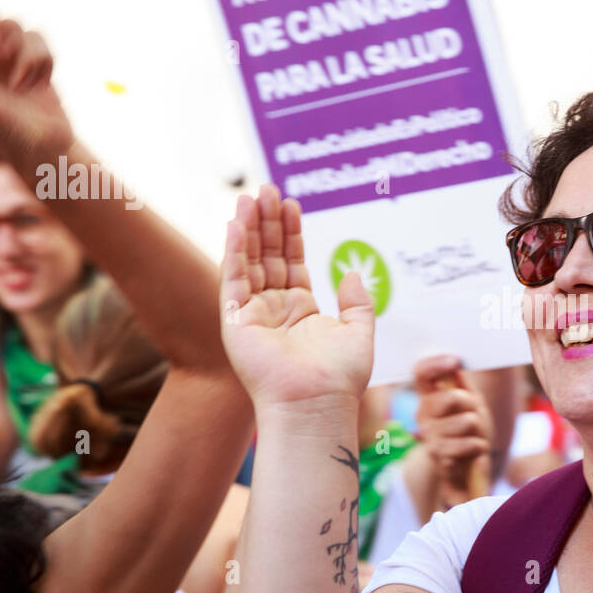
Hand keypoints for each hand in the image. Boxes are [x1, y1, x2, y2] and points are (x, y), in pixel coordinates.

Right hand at [220, 187, 373, 411]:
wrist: (316, 403)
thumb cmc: (340, 378)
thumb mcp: (359, 332)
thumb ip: (358, 302)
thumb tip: (351, 272)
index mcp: (301, 311)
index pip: (293, 261)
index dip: (291, 233)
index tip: (291, 204)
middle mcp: (275, 310)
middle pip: (269, 255)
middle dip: (268, 222)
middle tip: (267, 189)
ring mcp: (253, 315)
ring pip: (249, 262)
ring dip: (248, 229)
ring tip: (251, 196)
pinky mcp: (236, 322)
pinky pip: (233, 279)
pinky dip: (234, 251)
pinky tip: (236, 225)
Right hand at [413, 356, 492, 502]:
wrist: (463, 467)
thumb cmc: (467, 430)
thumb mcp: (469, 403)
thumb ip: (462, 383)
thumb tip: (455, 363)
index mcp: (428, 397)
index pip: (421, 373)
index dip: (435, 364)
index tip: (454, 361)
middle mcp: (422, 414)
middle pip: (452, 397)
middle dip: (472, 405)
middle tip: (474, 414)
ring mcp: (428, 435)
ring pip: (466, 421)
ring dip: (479, 428)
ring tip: (475, 434)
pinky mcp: (437, 455)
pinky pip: (468, 443)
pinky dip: (479, 445)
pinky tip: (475, 448)